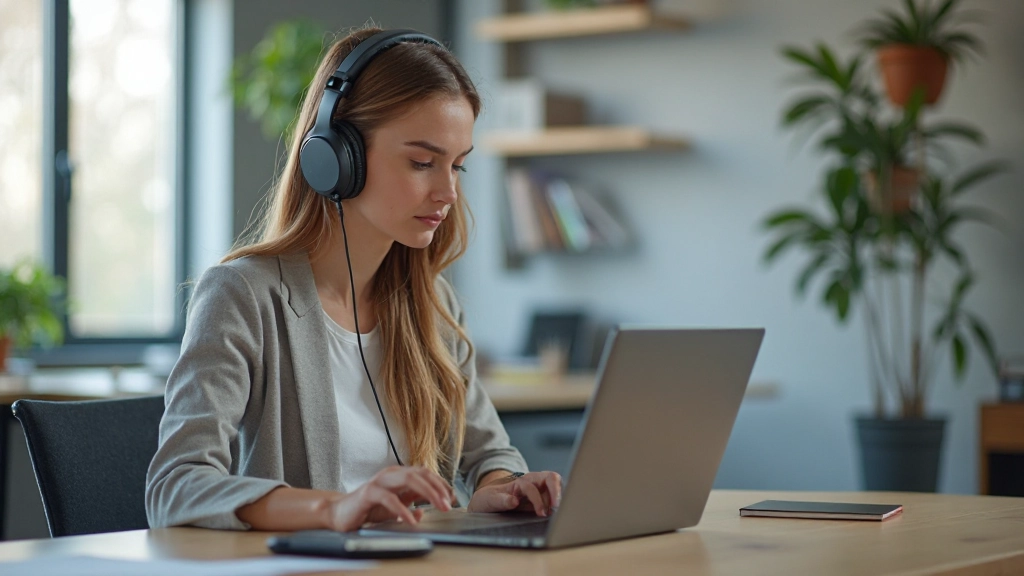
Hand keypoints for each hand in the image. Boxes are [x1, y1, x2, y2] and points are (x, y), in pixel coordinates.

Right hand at [323, 466, 454, 531]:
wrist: (340, 514)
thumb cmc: (368, 509)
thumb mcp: (395, 506)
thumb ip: (410, 502)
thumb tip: (424, 510)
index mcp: (398, 475)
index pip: (425, 473)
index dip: (441, 483)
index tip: (452, 497)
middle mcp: (391, 474)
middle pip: (421, 473)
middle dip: (438, 487)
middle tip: (449, 503)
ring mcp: (379, 481)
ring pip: (409, 479)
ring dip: (428, 493)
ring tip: (439, 507)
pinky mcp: (368, 493)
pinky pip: (390, 499)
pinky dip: (403, 509)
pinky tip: (411, 520)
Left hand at [467, 471, 562, 516]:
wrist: (487, 501)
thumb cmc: (488, 499)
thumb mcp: (488, 499)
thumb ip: (500, 500)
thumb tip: (514, 501)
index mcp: (519, 482)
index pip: (532, 487)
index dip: (537, 500)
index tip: (541, 513)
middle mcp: (531, 482)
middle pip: (550, 477)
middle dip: (556, 490)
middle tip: (558, 507)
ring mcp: (538, 489)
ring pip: (555, 484)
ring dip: (559, 496)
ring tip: (558, 512)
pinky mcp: (542, 497)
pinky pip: (555, 494)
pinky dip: (559, 500)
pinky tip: (557, 511)